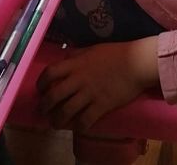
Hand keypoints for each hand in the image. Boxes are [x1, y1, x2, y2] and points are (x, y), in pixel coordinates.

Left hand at [37, 38, 158, 130]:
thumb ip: (77, 55)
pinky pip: (84, 121)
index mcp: (76, 64)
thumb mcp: (92, 49)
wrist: (135, 62)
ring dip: (57, 120)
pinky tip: (77, 126)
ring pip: (65, 112)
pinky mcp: (101, 106)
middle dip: (44, 106)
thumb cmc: (115, 53)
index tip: (40, 89)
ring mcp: (89, 94)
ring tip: (56, 123)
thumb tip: (65, 59)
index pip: (50, 73)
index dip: (41, 83)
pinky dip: (78, 127)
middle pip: (53, 96)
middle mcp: (79, 80)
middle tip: (44, 111)